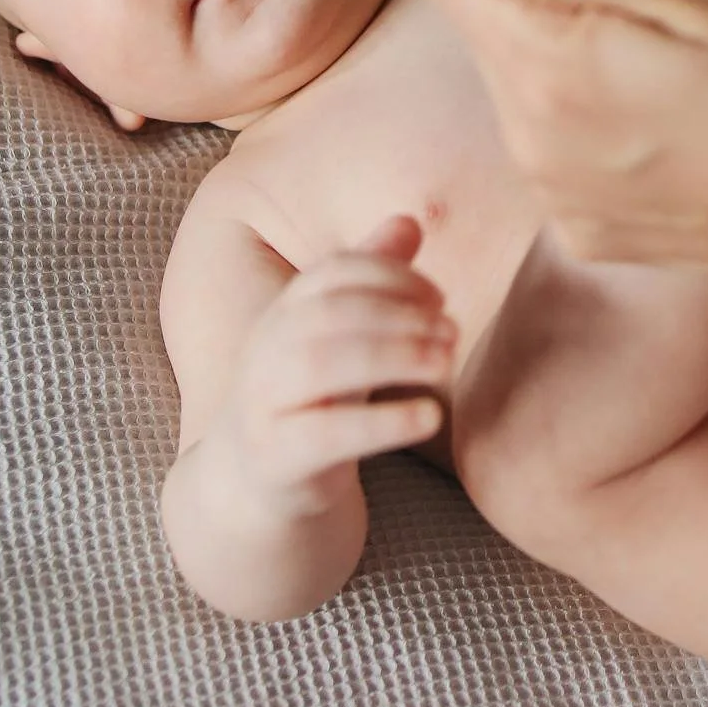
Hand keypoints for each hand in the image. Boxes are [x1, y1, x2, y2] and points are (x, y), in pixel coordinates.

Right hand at [215, 218, 452, 520]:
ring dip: (392, 356)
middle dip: (397, 314)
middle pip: (329, 313)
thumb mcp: (342, 338)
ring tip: (446, 363)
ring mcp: (264, 404)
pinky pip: (326, 435)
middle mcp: (266, 350)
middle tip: (452, 331)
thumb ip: (373, 282)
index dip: (392, 275)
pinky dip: (383, 423)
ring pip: (320, 366)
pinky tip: (431, 417)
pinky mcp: (276, 458)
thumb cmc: (313, 399)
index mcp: (284, 312)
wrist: (255, 484)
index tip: (440, 296)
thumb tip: (410, 222)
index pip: (335, 272)